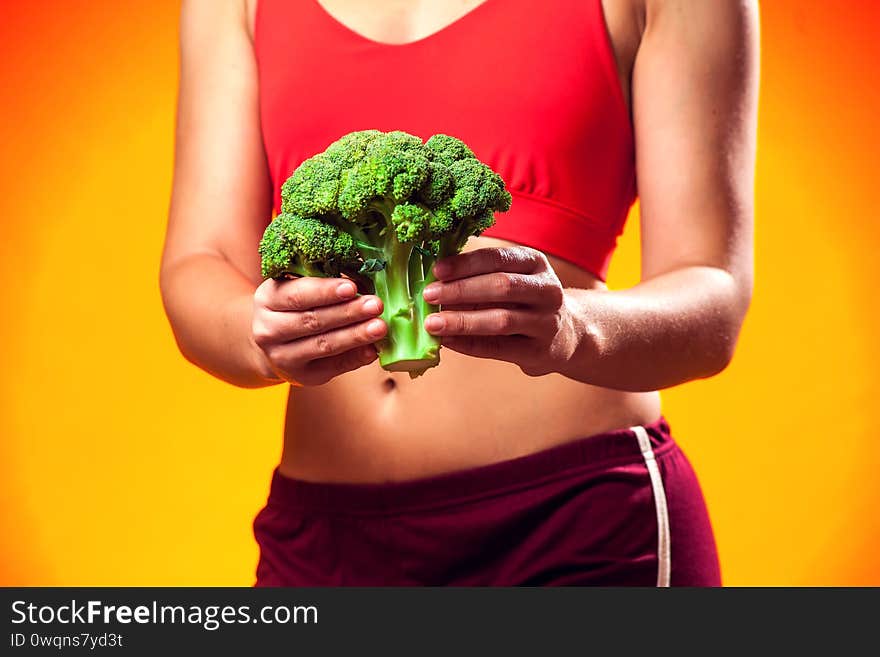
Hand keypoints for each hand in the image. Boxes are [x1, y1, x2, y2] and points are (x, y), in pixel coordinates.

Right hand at [252, 277, 386, 385]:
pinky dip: (355, 358)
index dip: (325, 291)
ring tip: (380, 327)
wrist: (274, 344)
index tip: (352, 287)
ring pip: (324, 345)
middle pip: (313, 320)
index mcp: (268, 299)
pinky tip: (373, 350)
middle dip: (348, 312)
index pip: (297, 295)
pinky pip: (333, 367)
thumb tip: (364, 278)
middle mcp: (268, 330)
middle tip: (375, 305)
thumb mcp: (298, 289)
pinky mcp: (301, 376)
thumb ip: (325, 284)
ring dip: (355, 336)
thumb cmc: (295, 308)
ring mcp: (282, 357)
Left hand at [422, 247, 579, 376]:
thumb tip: (432, 277)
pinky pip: (499, 348)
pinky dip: (469, 344)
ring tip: (432, 323)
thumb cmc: (524, 301)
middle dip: (461, 290)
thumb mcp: (513, 278)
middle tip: (429, 295)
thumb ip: (479, 275)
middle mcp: (547, 290)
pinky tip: (447, 341)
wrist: (565, 336)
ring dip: (462, 320)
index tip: (437, 270)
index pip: (499, 258)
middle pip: (502, 286)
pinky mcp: (540, 351)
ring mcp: (547, 322)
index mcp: (535, 263)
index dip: (466, 263)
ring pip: (501, 319)